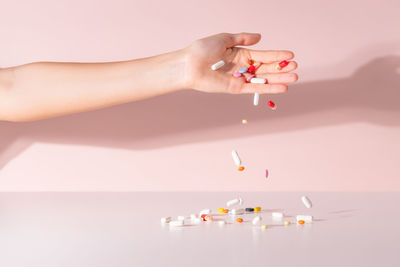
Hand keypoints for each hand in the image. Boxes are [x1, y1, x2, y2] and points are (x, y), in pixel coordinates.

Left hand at [182, 32, 297, 93]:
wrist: (189, 64)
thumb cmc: (203, 49)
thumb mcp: (225, 39)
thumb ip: (243, 39)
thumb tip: (260, 37)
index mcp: (240, 54)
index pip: (263, 55)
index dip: (277, 55)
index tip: (291, 55)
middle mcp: (242, 67)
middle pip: (266, 68)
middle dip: (281, 68)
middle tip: (295, 67)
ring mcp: (240, 79)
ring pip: (263, 79)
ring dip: (279, 79)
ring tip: (294, 78)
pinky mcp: (236, 89)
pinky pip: (255, 89)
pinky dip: (268, 88)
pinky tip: (282, 87)